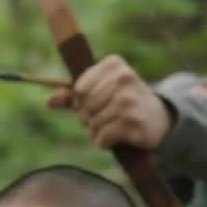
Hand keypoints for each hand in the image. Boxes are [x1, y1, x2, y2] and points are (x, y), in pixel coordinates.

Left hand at [45, 55, 171, 149]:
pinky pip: (103, 137)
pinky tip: (115, 138)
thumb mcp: (101, 91)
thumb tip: (49, 101)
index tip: (95, 102)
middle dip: (88, 117)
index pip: (79, 88)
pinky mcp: (134, 121)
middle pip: (85, 106)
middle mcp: (124, 78)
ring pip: (92, 123)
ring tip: (110, 128)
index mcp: (114, 64)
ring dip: (96, 131)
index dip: (81, 100)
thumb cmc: (123, 102)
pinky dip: (104, 142)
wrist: (157, 118)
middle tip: (103, 118)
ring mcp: (129, 100)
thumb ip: (74, 95)